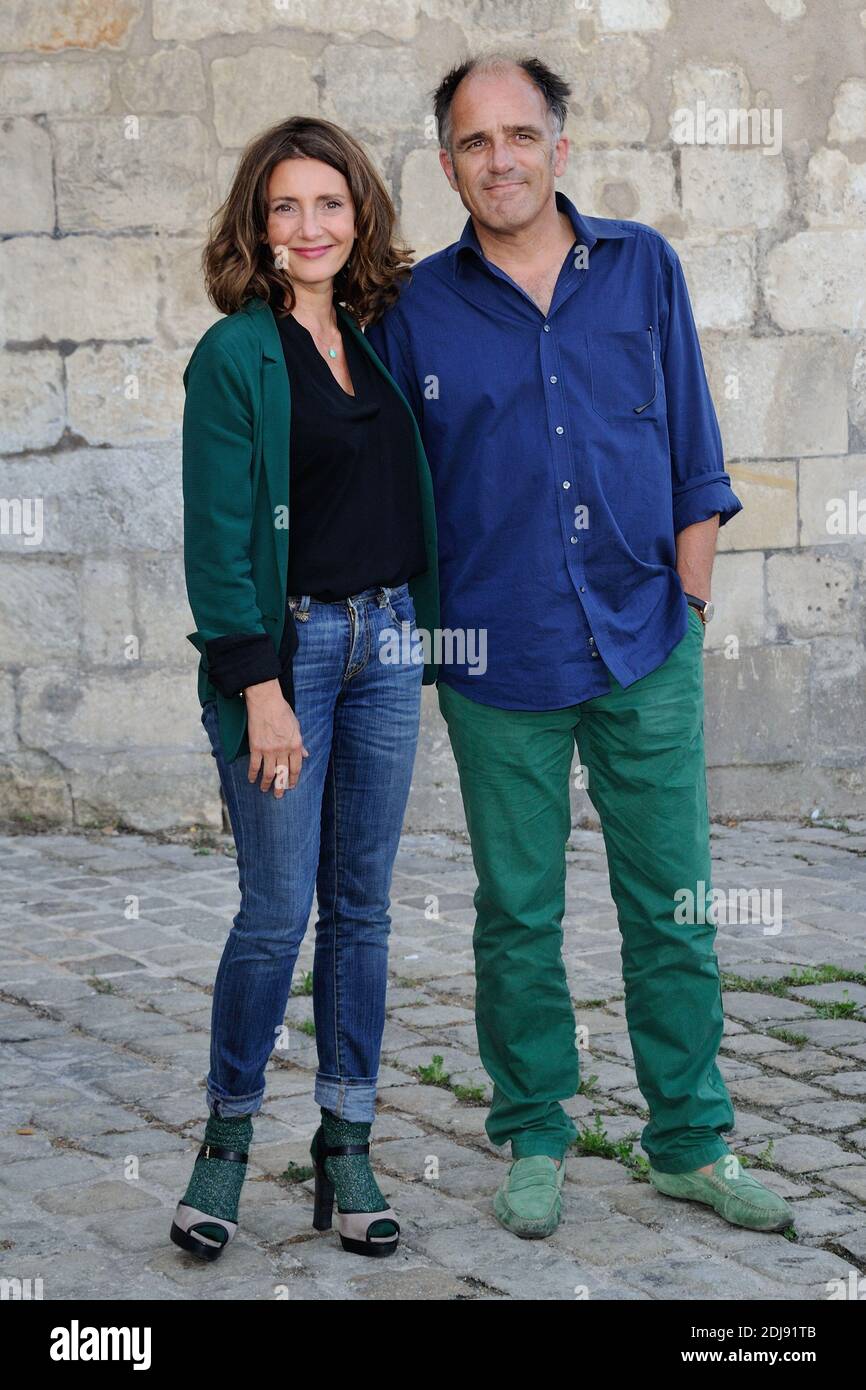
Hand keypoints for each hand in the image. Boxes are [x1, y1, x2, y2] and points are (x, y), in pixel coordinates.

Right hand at [243, 680, 307, 795]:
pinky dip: (252, 775)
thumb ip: (300, 743)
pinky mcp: (256, 747)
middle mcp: (283, 750)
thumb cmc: (282, 711)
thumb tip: (306, 755)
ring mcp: (269, 750)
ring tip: (264, 790)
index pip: (296, 768)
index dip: (293, 779)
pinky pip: (254, 766)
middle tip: (279, 795)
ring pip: (268, 773)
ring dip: (266, 784)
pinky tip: (252, 780)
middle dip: (280, 787)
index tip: (291, 786)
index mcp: (295, 745)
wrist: (266, 701)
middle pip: (282, 774)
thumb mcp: (297, 726)